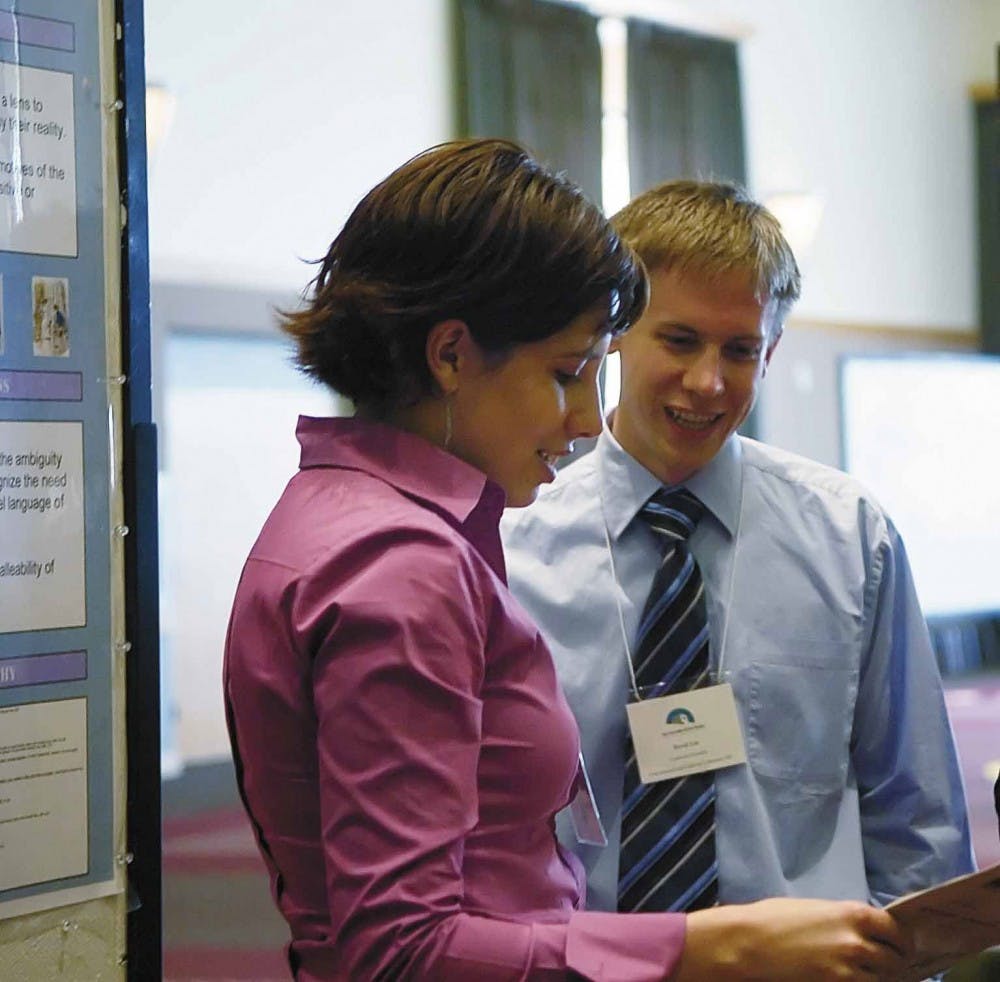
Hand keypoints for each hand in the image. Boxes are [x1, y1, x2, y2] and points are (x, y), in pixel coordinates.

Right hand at [673, 897, 912, 980]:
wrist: (750, 943)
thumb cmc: (774, 919)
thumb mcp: (814, 909)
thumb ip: (842, 920)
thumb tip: (861, 931)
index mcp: (853, 914)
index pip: (896, 929)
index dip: (900, 939)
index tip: (900, 945)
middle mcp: (858, 942)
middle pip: (895, 959)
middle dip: (894, 963)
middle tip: (888, 965)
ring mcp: (849, 970)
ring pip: (882, 980)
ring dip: (878, 978)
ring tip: (869, 975)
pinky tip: (852, 980)